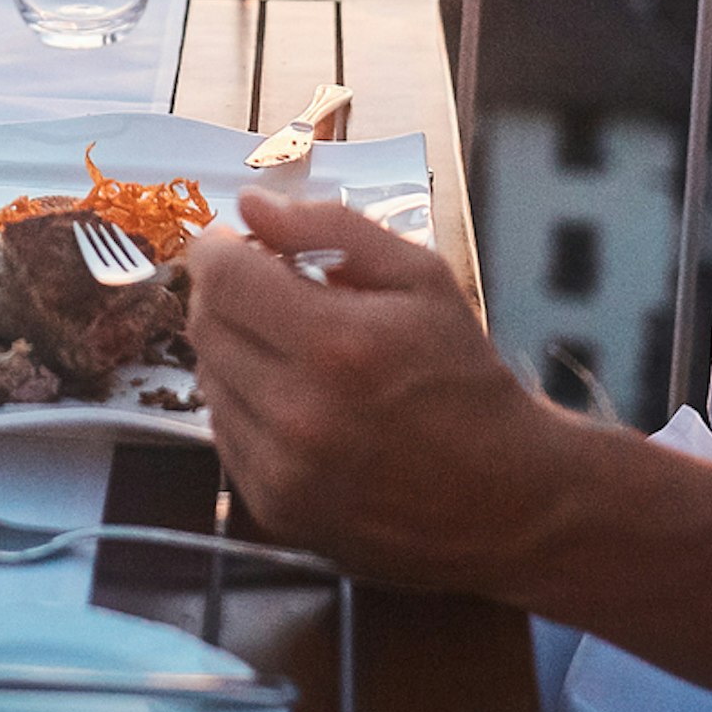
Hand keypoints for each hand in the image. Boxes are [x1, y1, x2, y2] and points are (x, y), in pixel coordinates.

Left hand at [183, 187, 582, 593]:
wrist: (504, 500)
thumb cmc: (465, 379)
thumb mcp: (423, 280)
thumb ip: (333, 229)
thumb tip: (253, 202)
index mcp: (338, 344)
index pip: (223, 277)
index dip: (220, 248)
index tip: (236, 243)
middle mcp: (299, 412)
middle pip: (206, 326)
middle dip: (227, 295)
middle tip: (268, 290)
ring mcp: (281, 470)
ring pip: (208, 379)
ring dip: (235, 351)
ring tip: (292, 351)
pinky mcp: (273, 509)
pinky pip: (223, 432)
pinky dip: (245, 405)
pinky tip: (295, 401)